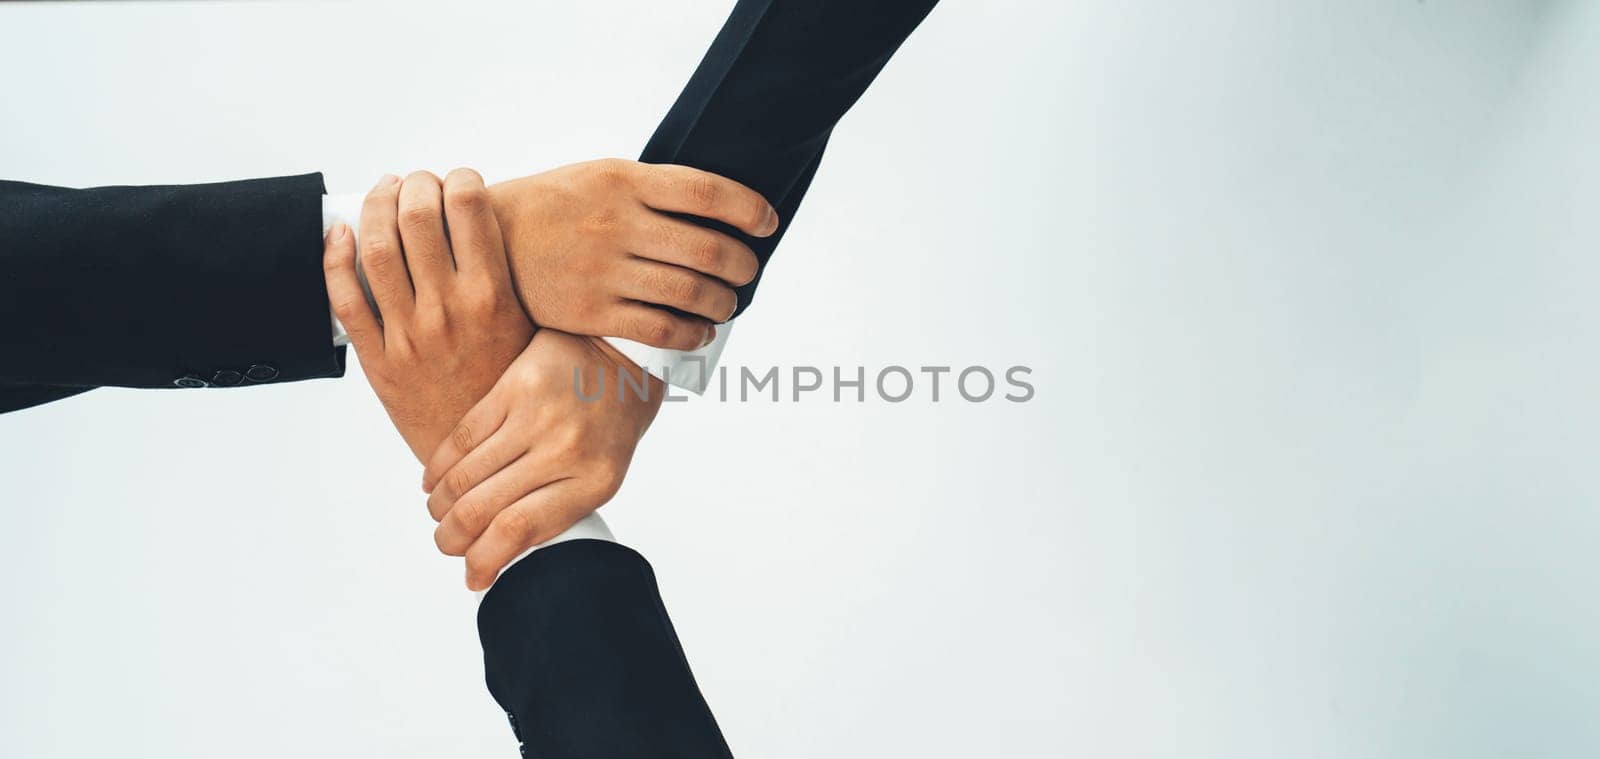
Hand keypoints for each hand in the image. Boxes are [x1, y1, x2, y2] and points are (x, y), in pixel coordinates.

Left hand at [325, 170, 534, 461]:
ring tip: (384, 195)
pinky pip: (345, 299)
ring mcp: (409, 335)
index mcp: (494, 298)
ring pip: (376, 249)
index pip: (469, 208)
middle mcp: (449, 311)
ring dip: (376, 208)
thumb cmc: (511, 390)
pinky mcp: (378, 361)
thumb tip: (491, 229)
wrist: (488, 459)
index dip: (459, 179)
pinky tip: (340, 236)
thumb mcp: (531, 331)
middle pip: (416, 218)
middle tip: (418, 183)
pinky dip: (334, 258)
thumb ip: (510, 283)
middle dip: (415, 185)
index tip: (459, 180)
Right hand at [420, 329, 663, 589]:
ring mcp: (536, 416)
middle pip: (482, 508)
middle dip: (452, 538)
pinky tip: (433, 481)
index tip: (472, 577)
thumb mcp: (603, 473)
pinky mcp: (513, 386)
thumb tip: (500, 550)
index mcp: (594, 482)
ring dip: (440, 505)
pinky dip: (438, 467)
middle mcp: (564, 450)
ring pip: (463, 476)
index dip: (485, 561)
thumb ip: (558, 507)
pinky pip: (461, 437)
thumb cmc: (612, 421)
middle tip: (446, 544)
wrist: (623, 352)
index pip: (519, 531)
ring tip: (439, 514)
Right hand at [488, 158, 777, 349]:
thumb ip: (648, 189)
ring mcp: (603, 269)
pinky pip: (660, 329)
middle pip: (708, 248)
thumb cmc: (551, 207)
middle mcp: (616, 223)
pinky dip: (692, 334)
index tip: (768, 223)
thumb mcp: (595, 176)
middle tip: (749, 271)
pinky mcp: (590, 311)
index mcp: (623, 180)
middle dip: (743, 264)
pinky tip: (700, 333)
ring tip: (728, 304)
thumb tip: (716, 208)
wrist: (480, 242)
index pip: (707, 192)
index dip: (749, 209)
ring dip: (723, 303)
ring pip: (690, 292)